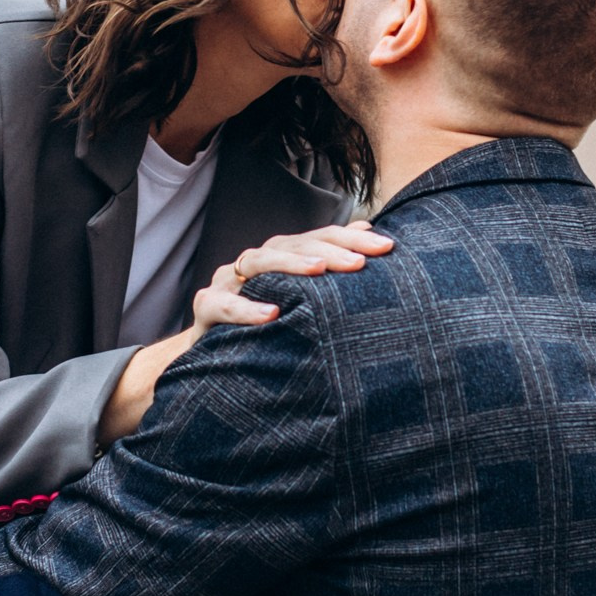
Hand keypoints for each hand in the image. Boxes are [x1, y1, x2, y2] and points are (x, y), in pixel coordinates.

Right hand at [95, 221, 391, 444]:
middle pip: (289, 242)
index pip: (318, 238)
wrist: (210, 364)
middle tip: (361, 261)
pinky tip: (272, 314)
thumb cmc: (268, 332)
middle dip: (327, 248)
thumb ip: (330, 269)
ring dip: (287, 263)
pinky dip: (244, 308)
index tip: (389, 248)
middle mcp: (254, 264)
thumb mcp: (303, 304)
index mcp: (280, 258)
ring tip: (318, 271)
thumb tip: (368, 230)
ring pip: (254, 260)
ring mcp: (227, 283)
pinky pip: (219, 304)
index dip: (352, 238)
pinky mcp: (206, 310)